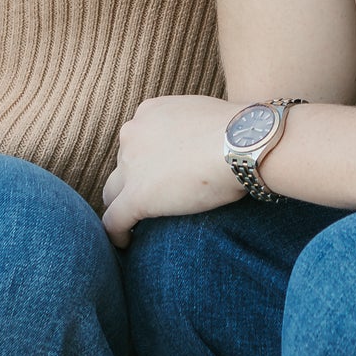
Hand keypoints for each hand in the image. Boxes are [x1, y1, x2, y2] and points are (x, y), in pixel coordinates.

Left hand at [102, 95, 244, 248]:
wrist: (243, 143)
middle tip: (156, 197)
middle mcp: (133, 134)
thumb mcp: (205, 115)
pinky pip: (114, 220)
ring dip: (122, 204)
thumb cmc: (238, 131)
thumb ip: (190, 128)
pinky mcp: (136, 197)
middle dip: (136, 180)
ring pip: (112, 192)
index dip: (148, 158)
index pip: (138, 139)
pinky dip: (117, 233)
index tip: (162, 173)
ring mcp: (131, 166)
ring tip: (134, 222)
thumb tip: (203, 146)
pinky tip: (127, 242)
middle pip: (124, 164)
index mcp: (149, 112)